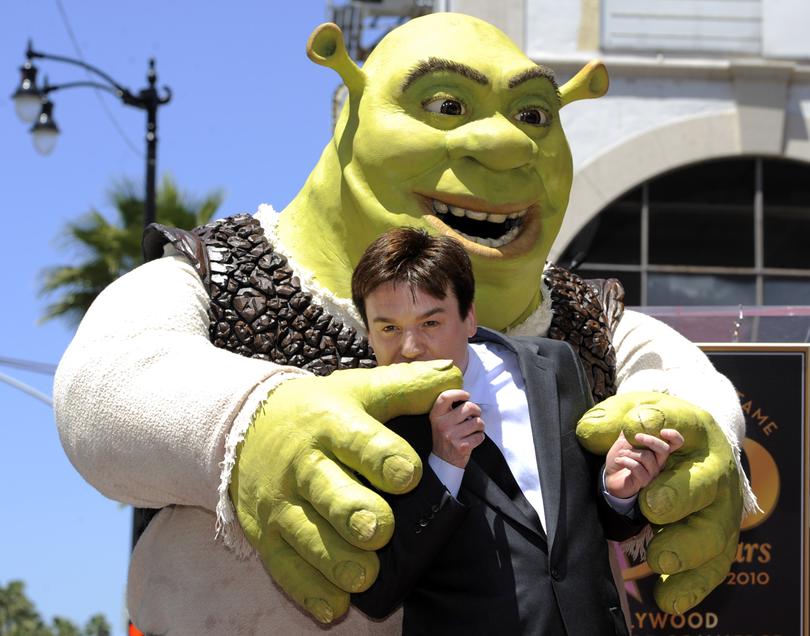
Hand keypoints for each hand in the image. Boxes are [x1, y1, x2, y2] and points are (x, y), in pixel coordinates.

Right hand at [229, 360, 461, 622]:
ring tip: (363, 575)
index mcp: (333, 424)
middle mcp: (305, 464)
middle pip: (330, 492)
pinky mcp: (266, 532)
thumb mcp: (362, 389)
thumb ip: (411, 387)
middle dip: (355, 513)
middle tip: (379, 528)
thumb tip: (456, 381)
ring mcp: (282, 501)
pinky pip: (284, 566)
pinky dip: (308, 590)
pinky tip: (334, 607)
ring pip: (307, 535)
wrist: (248, 423)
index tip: (408, 474)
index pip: (360, 441)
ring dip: (335, 559)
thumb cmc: (320, 410)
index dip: (385, 458)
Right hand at [429, 389, 485, 467]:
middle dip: (476, 410)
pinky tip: (473, 439)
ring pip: (478, 422)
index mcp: (436, 416)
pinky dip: (480, 437)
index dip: (459, 393)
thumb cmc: (445, 437)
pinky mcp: (462, 447)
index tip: (467, 396)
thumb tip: (466, 396)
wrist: (444, 461)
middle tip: (475, 415)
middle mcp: (442, 425)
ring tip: (474, 429)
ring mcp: (451, 436)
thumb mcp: (440, 421)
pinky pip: (480, 436)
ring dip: (480, 425)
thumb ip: (449, 409)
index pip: (445, 397)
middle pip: (468, 407)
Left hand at [577, 391, 742, 614]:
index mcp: (694, 429)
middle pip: (705, 484)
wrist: (689, 444)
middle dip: (680, 496)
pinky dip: (691, 586)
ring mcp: (719, 508)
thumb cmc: (654, 427)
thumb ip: (611, 419)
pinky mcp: (717, 541)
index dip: (663, 423)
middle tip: (652, 506)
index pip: (682, 421)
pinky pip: (710, 567)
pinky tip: (667, 599)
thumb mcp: (633, 411)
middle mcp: (714, 470)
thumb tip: (589, 433)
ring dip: (687, 550)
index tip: (638, 426)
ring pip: (713, 533)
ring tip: (659, 561)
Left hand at [605, 429, 683, 498]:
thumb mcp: (624, 441)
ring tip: (621, 453)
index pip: (675, 444)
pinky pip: (637, 467)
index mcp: (657, 451)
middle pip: (664, 449)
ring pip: (647, 457)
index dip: (674, 437)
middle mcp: (658, 462)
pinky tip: (619, 460)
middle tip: (637, 436)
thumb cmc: (620, 458)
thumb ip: (630, 429)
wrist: (610, 476)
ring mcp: (652, 473)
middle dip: (650, 440)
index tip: (663, 431)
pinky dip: (625, 461)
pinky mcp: (643, 481)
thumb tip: (633, 415)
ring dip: (630, 452)